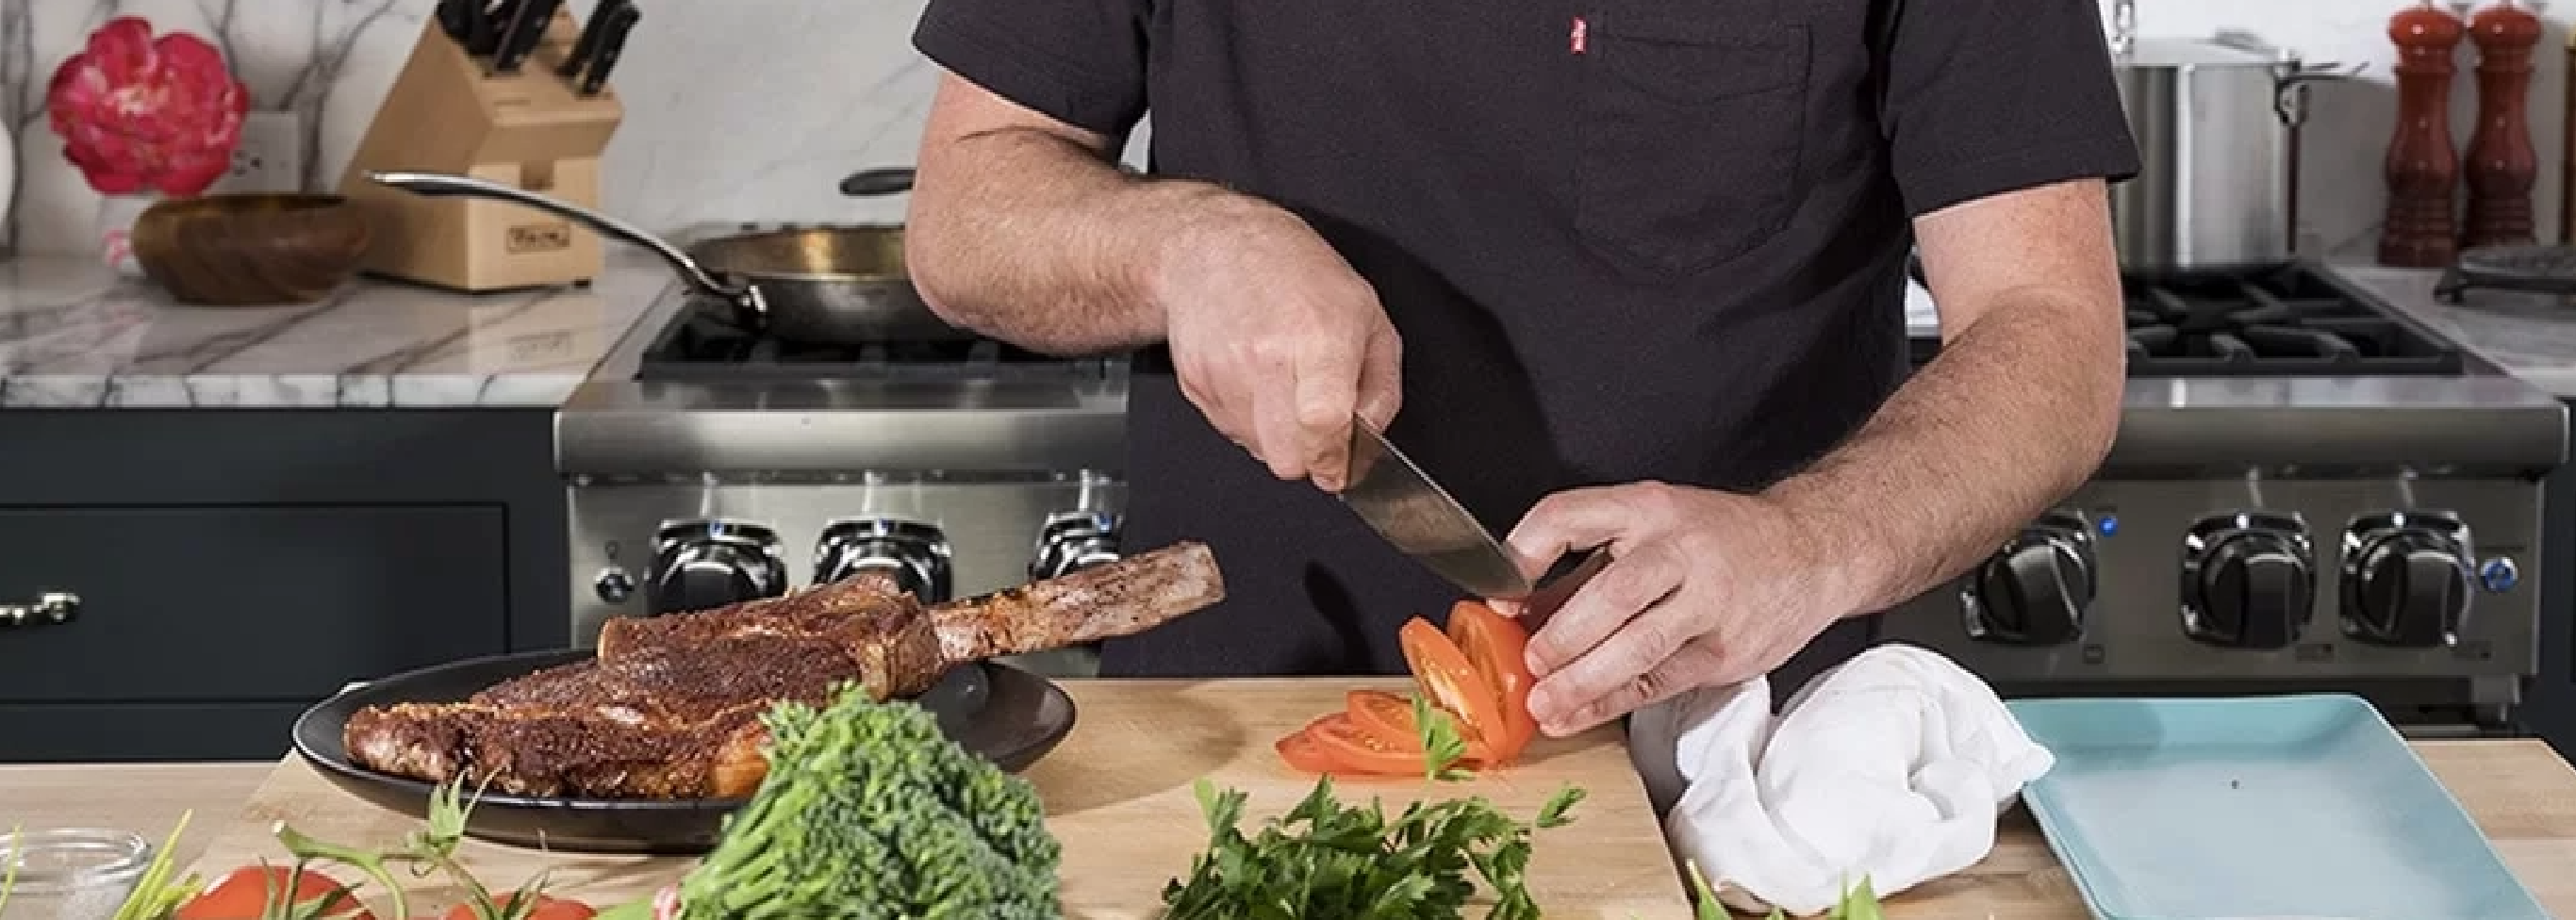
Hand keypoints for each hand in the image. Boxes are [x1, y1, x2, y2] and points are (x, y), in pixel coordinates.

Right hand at [1152, 200, 1402, 490]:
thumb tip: (1370, 437)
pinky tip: (1254, 377)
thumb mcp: (1368, 314)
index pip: (1322, 424)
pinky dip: (1247, 418)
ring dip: (1276, 435)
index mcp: (1318, 338)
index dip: (1332, 459)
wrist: (1215, 245)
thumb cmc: (1294, 273)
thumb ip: (1382, 386)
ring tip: (1282, 385)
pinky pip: (1229, 431)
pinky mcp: (1196, 383)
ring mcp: (1225, 372)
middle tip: (1315, 427)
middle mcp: (1267, 356)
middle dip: (1306, 455)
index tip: (1338, 466)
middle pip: (1286, 458)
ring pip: (1257, 450)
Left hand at [1495, 482, 1848, 736]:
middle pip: (1613, 593)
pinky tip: (1577, 715)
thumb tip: (1510, 611)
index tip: (1499, 590)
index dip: (1525, 553)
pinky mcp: (1725, 651)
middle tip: (1531, 661)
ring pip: (1640, 647)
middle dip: (1565, 634)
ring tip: (1544, 703)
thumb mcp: (1648, 531)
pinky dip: (1611, 703)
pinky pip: (1659, 681)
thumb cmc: (1717, 540)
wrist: (1811, 551)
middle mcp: (1680, 550)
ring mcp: (1709, 602)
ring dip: (1584, 681)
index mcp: (1647, 508)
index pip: (1568, 515)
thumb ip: (1578, 569)